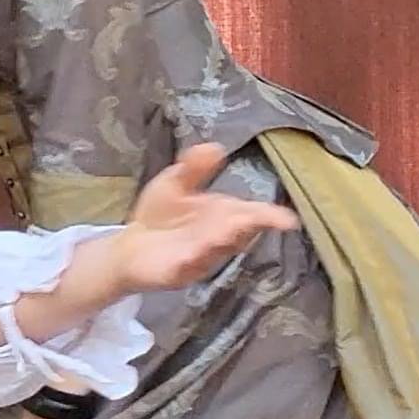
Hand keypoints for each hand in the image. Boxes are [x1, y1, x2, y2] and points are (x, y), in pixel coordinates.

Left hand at [111, 142, 298, 292]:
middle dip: (246, 225)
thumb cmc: (161, 215)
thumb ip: (193, 168)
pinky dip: (191, 260)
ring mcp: (201, 257)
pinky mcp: (178, 271)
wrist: (131, 246)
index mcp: (223, 216)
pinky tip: (190, 254)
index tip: (287, 219)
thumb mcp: (175, 184)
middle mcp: (218, 237)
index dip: (270, 216)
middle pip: (239, 232)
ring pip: (216, 250)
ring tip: (225, 232)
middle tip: (254, 218)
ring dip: (221, 241)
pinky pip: (187, 266)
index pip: (253, 215)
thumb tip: (215, 147)